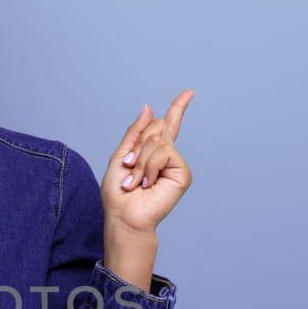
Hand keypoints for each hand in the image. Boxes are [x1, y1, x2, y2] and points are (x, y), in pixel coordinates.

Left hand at [101, 90, 194, 234]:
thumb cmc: (119, 192)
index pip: (168, 125)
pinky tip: (148, 183)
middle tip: (130, 169)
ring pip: (159, 141)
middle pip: (157, 127)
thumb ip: (135, 132)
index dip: (178, 107)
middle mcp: (168, 155)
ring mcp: (176, 164)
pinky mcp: (183, 173)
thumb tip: (149, 107)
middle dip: (138, 146)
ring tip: (136, 181)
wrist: (124, 215)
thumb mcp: (122, 155)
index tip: (189, 93)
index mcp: (154, 151)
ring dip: (141, 161)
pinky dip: (149, 166)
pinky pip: (164, 152)